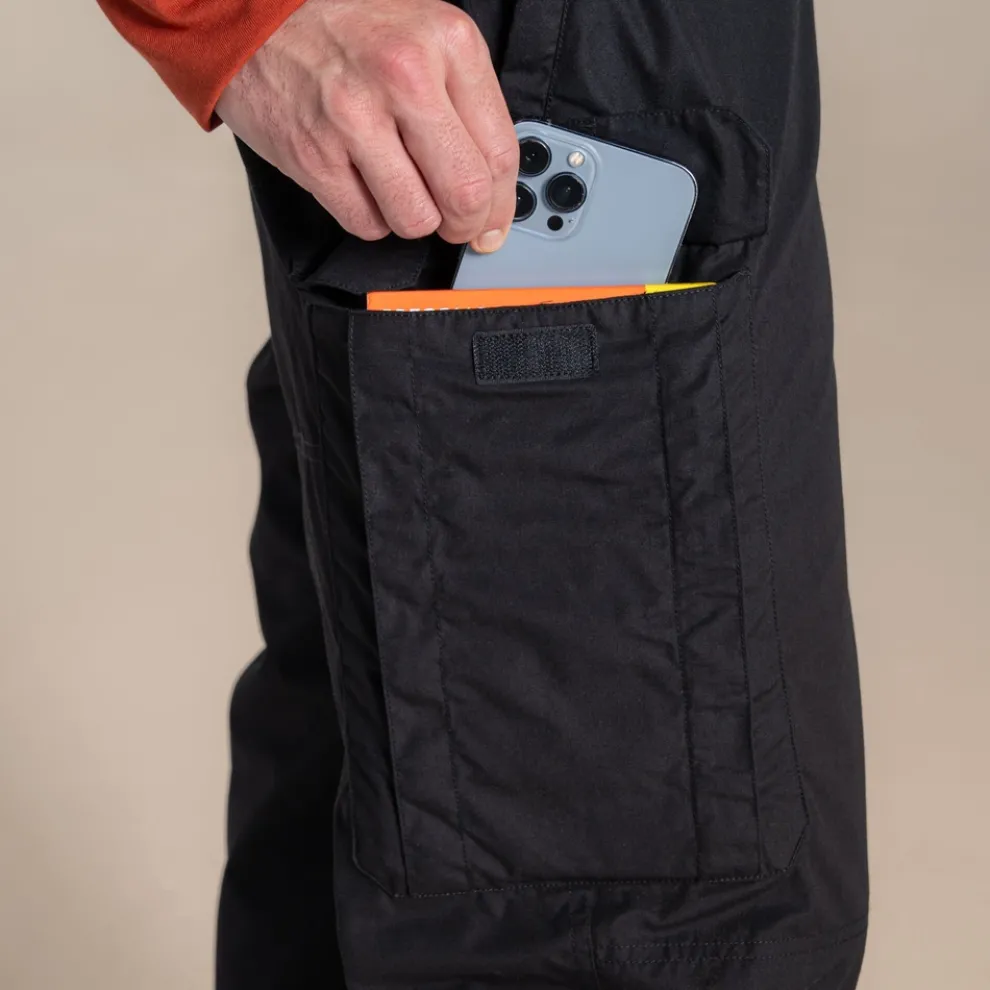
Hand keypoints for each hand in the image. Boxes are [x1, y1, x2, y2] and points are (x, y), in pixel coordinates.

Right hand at [216, 0, 517, 251]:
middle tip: (455, 224)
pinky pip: (367, 224)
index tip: (494, 221)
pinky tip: (363, 185)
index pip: (500, 153)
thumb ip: (467, 106)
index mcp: (448, 42)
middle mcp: (405, 76)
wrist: (253, 18)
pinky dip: (371, 218)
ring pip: (417, 220)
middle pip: (466, 195)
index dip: (502, 204)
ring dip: (414, 220)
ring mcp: (355, 119)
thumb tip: (495, 191)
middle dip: (465, 225)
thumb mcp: (426, 39)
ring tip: (401, 192)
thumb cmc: (347, 32)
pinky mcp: (314, 156)